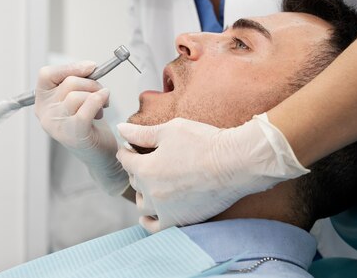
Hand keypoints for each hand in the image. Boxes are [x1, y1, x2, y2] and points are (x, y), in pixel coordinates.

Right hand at [35, 61, 128, 194]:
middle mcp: (45, 114)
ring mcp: (57, 125)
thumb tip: (89, 67)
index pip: (46, 74)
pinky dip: (99, 100)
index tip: (90, 67)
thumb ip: (77, 81)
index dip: (69, 67)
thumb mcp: (77, 98)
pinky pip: (87, 106)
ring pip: (76, 94)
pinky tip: (105, 103)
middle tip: (101, 93)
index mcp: (42, 102)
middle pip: (68, 83)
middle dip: (91, 84)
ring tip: (101, 106)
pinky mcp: (73, 133)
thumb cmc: (89, 124)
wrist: (101, 155)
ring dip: (96, 95)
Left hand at [116, 113, 309, 231]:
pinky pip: (156, 227)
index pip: (125, 160)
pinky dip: (149, 221)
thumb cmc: (204, 142)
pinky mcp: (180, 220)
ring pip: (142, 205)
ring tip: (149, 184)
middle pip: (134, 181)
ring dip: (142, 193)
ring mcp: (165, 209)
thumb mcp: (169, 130)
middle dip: (137, 169)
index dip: (127, 150)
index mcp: (145, 169)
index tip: (131, 147)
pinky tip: (148, 216)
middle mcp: (151, 192)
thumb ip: (141, 133)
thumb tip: (120, 129)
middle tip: (146, 160)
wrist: (236, 163)